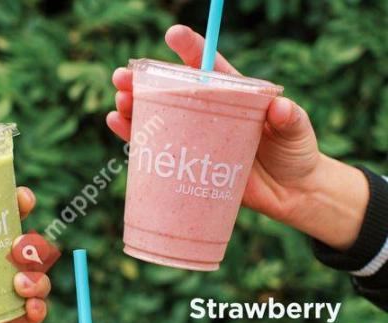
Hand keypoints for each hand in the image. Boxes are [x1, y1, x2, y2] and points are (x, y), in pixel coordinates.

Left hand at [0, 187, 59, 322]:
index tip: (23, 198)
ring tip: (20, 284)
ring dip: (37, 278)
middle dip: (33, 243)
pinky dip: (38, 309)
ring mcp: (6, 297)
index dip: (19, 206)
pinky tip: (32, 307)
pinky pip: (32, 315)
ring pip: (38, 280)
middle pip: (30, 249)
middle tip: (17, 248)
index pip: (6, 221)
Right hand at [107, 25, 367, 249]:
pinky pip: (155, 149)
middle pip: (170, 92)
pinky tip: (117, 123)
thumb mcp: (298, 131)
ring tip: (119, 100)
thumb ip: (291, 118)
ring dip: (133, 107)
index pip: (208, 68)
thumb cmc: (296, 154)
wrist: (291, 193)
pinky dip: (134, 136)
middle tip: (123, 76)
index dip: (190, 49)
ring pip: (156, 118)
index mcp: (232, 96)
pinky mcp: (187, 165)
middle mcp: (208, 114)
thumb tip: (281, 107)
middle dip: (144, 82)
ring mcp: (195, 139)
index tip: (172, 35)